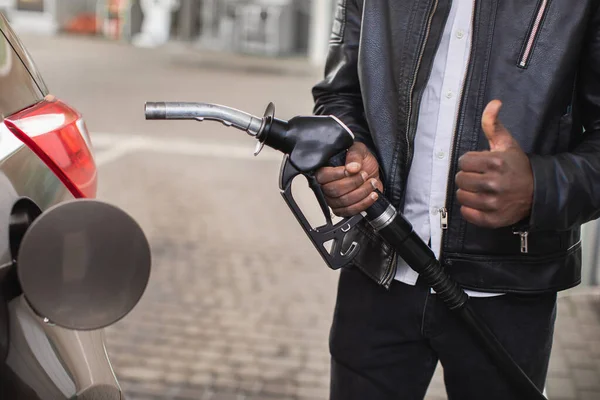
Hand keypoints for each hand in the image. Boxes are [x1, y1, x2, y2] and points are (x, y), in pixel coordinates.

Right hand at [315, 142, 383, 216]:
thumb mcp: (360, 151)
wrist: (373, 175)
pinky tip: (372, 195)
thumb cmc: (363, 162)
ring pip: (343, 201)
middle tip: (364, 175)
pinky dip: (363, 203)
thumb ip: (354, 155)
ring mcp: (332, 200)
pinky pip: (350, 211)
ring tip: (372, 183)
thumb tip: (351, 167)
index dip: (337, 174)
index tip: (351, 170)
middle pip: (334, 190)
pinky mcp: (342, 210)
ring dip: (361, 192)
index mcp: (325, 170)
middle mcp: (325, 186)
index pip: (323, 176)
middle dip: (353, 183)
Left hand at [455, 100, 533, 228]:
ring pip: (461, 196)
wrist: (537, 191)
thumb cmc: (517, 166)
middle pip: (460, 179)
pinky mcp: (492, 219)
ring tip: (480, 189)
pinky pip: (467, 213)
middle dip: (467, 176)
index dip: (469, 162)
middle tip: (479, 177)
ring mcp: (493, 203)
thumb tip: (494, 103)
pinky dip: (470, 209)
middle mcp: (494, 183)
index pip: (463, 161)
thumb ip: (493, 124)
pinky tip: (480, 202)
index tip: (479, 164)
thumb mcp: (506, 143)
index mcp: (495, 163)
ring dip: (468, 192)